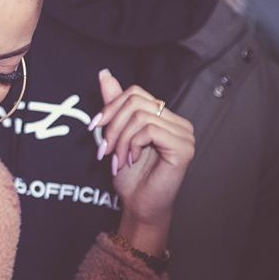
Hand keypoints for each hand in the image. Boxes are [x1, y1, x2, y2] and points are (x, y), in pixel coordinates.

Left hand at [90, 69, 194, 253]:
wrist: (139, 205)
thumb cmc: (131, 175)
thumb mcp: (116, 136)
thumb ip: (114, 106)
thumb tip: (105, 74)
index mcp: (163, 117)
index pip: (135, 93)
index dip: (110, 107)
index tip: (94, 127)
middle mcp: (178, 122)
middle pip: (135, 101)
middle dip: (112, 125)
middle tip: (104, 149)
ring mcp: (184, 134)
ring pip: (139, 117)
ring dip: (119, 141)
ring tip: (118, 159)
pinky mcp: (183, 148)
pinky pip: (149, 131)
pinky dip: (131, 145)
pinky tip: (131, 160)